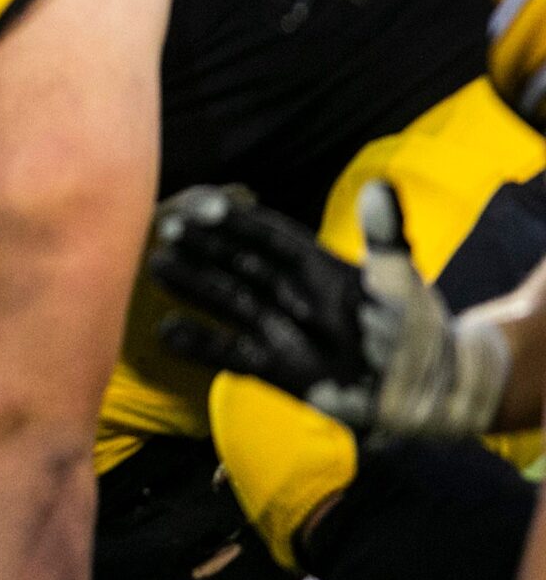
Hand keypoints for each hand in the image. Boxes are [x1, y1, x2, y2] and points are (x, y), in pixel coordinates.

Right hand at [153, 180, 505, 436]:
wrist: (423, 392)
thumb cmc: (412, 330)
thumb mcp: (400, 280)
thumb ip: (384, 236)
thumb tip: (381, 187)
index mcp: (324, 269)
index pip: (274, 239)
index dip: (240, 223)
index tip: (202, 207)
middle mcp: (295, 295)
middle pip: (242, 266)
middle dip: (206, 250)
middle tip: (165, 231)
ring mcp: (283, 331)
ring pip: (231, 302)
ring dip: (195, 285)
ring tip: (157, 266)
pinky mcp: (275, 369)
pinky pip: (231, 354)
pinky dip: (200, 344)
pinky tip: (167, 330)